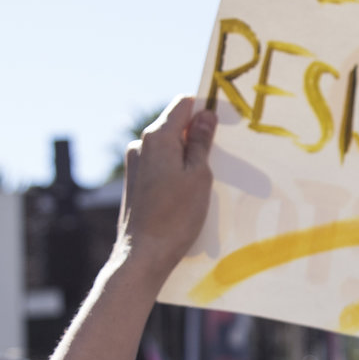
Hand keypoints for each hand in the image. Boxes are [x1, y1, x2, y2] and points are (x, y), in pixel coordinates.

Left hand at [116, 96, 216, 278]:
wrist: (143, 255)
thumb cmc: (176, 217)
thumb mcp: (199, 176)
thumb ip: (202, 142)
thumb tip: (206, 115)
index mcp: (157, 137)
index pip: (183, 104)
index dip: (205, 108)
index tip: (224, 122)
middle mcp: (141, 144)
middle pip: (175, 126)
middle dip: (198, 135)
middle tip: (221, 157)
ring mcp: (135, 163)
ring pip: (168, 147)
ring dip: (187, 156)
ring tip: (205, 181)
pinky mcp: (134, 181)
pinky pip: (160, 165)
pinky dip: (175, 171)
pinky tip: (187, 193)